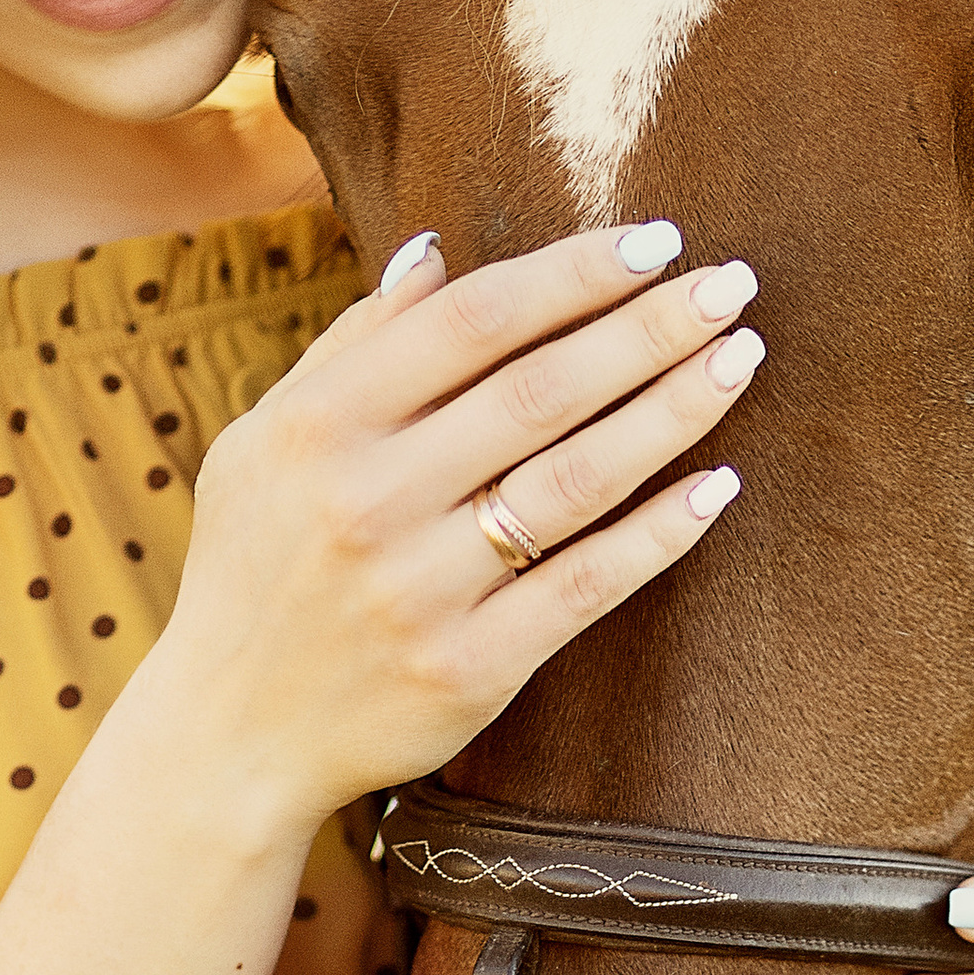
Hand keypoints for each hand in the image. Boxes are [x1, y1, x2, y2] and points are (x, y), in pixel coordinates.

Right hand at [146, 219, 759, 844]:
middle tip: (730, 283)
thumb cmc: (258, 567)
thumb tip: (435, 252)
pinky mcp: (469, 669)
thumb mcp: (266, 442)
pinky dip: (661, 532)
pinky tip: (719, 483)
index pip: (475, 323)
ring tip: (741, 357)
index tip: (657, 241)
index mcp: (319, 427)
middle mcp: (368, 501)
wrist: (232, 734)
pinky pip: (587, 584)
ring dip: (673, 411)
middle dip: (648, 327)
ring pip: (577, 479)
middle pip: (540, 391)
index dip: (575, 274)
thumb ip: (353, 348)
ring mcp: (421, 590)